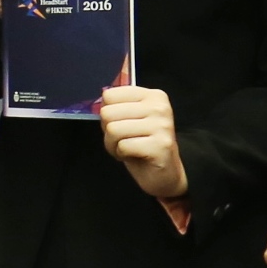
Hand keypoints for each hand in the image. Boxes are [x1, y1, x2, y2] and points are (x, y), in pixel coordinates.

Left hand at [96, 84, 187, 200]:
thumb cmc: (143, 144)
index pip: (109, 95)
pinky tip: (133, 155)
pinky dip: (121, 154)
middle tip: (122, 140)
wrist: (165, 172)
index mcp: (153, 96)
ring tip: (127, 148)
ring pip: (113, 129)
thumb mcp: (130, 118)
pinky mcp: (160, 145)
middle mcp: (160, 107)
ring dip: (113, 144)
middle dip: (108, 131)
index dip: (108, 114)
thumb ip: (117, 106)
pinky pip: (123, 146)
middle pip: (108, 113)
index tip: (120, 124)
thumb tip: (101, 102)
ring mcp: (162, 126)